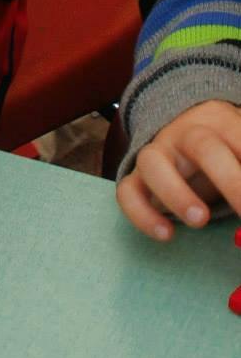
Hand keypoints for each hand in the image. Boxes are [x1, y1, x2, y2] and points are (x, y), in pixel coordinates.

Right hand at [116, 100, 240, 240]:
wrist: (180, 132)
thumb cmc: (225, 149)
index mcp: (220, 123)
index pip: (240, 136)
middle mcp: (184, 135)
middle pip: (203, 147)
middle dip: (230, 180)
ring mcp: (156, 155)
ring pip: (153, 162)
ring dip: (176, 191)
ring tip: (201, 220)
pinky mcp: (136, 180)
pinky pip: (127, 192)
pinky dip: (142, 214)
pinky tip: (167, 235)